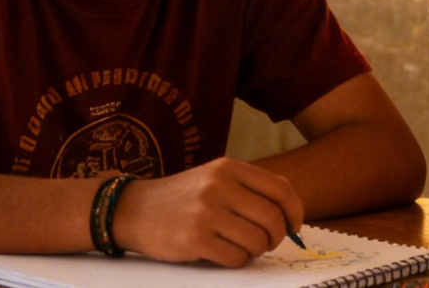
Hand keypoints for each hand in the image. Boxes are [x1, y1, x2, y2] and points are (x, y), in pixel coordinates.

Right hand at [111, 157, 304, 267]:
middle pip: (272, 218)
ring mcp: (206, 213)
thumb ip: (249, 189)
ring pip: (256, 241)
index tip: (294, 225)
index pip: (281, 189)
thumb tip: (290, 215)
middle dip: (276, 236)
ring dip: (257, 250)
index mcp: (229, 168)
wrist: (133, 209)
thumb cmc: (182, 197)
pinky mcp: (194, 239)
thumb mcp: (215, 178)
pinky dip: (237, 260)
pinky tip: (225, 253)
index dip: (295, 211)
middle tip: (267, 242)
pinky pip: (235, 257)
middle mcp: (219, 187)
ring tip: (243, 246)